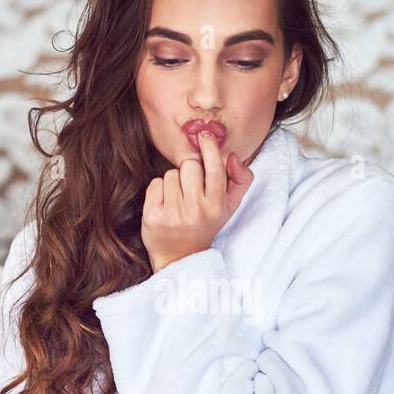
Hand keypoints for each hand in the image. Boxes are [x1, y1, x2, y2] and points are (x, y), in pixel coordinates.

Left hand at [142, 130, 253, 272]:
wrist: (180, 258)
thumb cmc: (205, 225)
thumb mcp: (229, 207)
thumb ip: (240, 180)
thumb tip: (233, 156)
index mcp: (217, 206)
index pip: (215, 168)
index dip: (210, 147)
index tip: (204, 135)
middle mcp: (196, 210)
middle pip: (190, 165)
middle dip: (189, 171)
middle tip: (190, 188)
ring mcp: (173, 214)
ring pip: (170, 174)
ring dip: (173, 182)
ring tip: (178, 200)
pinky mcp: (153, 217)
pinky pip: (154, 185)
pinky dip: (157, 191)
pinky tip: (164, 205)